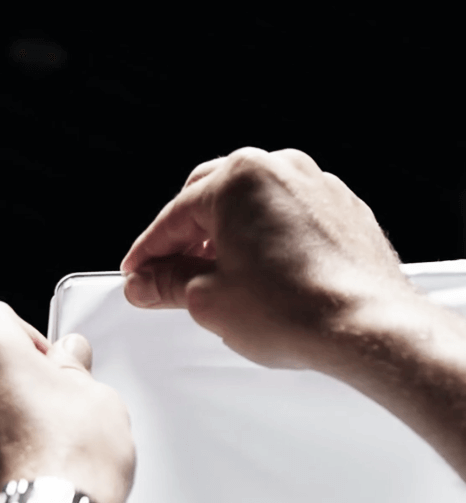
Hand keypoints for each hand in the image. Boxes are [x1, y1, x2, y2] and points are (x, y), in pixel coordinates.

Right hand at [121, 147, 422, 371]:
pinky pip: (284, 217)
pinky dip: (262, 239)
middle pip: (210, 203)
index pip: (173, 217)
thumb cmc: (297, 309)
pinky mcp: (337, 208)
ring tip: (215, 278)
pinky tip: (258, 271)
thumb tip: (147, 283)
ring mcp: (313, 186)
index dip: (148, 251)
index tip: (139, 271)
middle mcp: (278, 170)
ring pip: (249, 207)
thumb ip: (168, 284)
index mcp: (238, 179)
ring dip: (224, 238)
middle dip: (185, 241)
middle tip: (170, 276)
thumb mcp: (209, 300)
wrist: (369, 327)